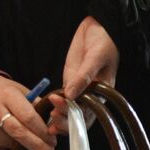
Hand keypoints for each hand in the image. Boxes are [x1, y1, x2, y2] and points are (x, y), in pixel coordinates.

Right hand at [0, 76, 57, 149]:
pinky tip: (7, 136)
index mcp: (8, 95)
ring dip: (21, 145)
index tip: (53, 142)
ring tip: (24, 138)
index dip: (43, 132)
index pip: (28, 117)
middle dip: (38, 147)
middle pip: (19, 133)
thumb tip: (53, 130)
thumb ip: (38, 108)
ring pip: (9, 143)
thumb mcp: (23, 92)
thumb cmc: (6, 93)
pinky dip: (7, 146)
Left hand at [48, 16, 119, 133]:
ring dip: (58, 116)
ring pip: (68, 110)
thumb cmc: (104, 42)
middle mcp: (91, 95)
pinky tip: (45, 108)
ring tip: (47, 119)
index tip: (59, 114)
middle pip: (78, 117)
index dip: (74, 119)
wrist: (99, 27)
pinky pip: (62, 98)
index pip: (89, 114)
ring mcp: (79, 89)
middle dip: (64, 122)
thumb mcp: (95, 58)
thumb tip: (70, 96)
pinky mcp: (70, 81)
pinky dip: (54, 105)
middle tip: (51, 118)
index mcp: (102, 93)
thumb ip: (83, 77)